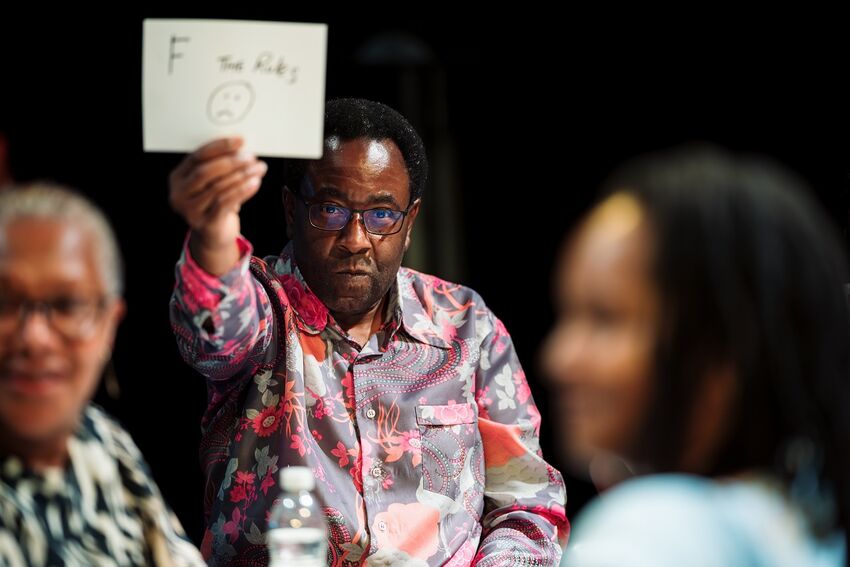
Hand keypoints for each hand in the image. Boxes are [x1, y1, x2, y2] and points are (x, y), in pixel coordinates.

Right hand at [169, 137, 266, 274]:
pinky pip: (226, 203)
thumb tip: (242, 149)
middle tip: (251, 157)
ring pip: (218, 187)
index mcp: (178, 177)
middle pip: (206, 172)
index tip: (240, 141)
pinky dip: (243, 191)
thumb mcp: (211, 182)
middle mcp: (179, 193)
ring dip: (242, 176)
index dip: (219, 147)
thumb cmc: (214, 202)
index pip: (197, 156)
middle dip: (231, 162)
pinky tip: (255, 183)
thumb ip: (220, 166)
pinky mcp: (205, 223)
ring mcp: (190, 210)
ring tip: (258, 169)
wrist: (213, 234)